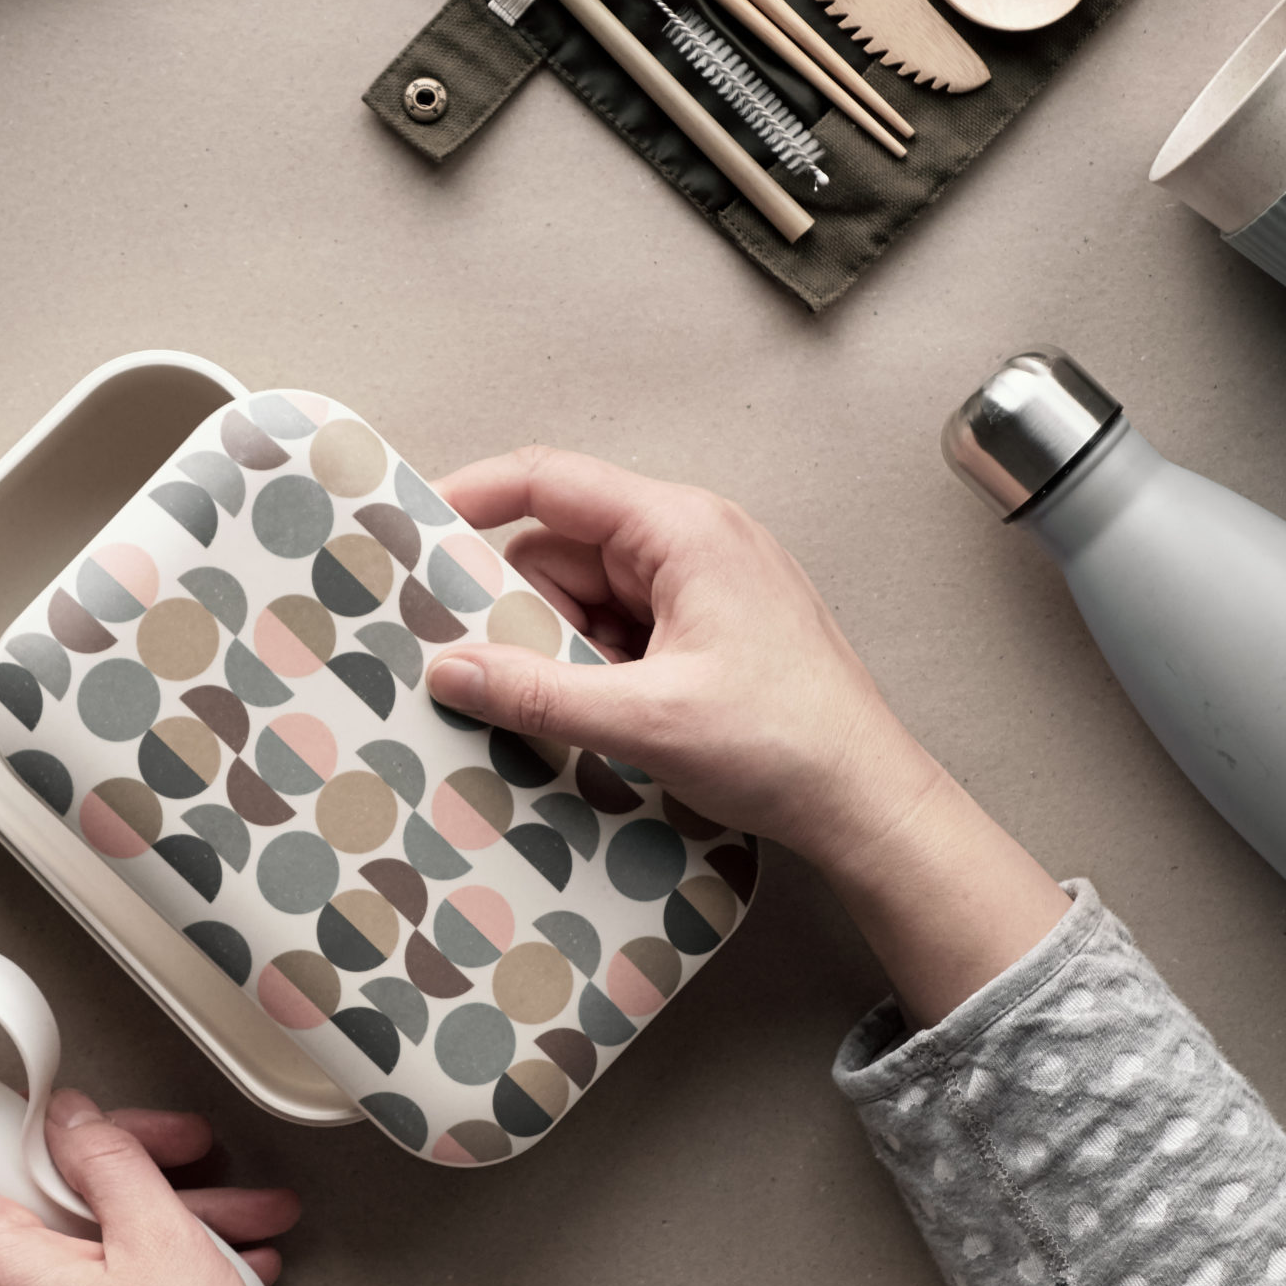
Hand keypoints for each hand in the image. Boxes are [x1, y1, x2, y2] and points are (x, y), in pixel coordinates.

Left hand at [0, 1089, 297, 1285]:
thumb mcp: (161, 1241)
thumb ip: (108, 1158)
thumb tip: (74, 1119)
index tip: (28, 1098)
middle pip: (18, 1191)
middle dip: (110, 1165)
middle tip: (176, 1152)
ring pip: (64, 1237)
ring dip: (149, 1215)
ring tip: (230, 1216)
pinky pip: (77, 1284)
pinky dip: (138, 1264)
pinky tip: (213, 1259)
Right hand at [421, 448, 1068, 1022]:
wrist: (870, 804)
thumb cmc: (788, 745)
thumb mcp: (646, 721)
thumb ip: (538, 692)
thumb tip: (450, 669)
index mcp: (683, 529)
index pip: (551, 480)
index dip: (474, 496)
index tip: (415, 531)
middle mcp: (691, 541)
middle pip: (561, 549)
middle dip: (520, 610)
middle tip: (488, 666)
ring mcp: (700, 587)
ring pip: (584, 597)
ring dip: (560, 651)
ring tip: (569, 711)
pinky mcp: (704, 631)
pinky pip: (616, 631)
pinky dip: (592, 670)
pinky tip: (597, 719)